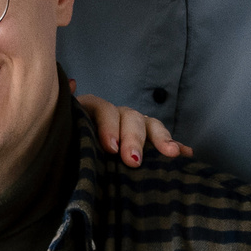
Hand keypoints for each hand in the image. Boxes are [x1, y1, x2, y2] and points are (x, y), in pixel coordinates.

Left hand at [72, 83, 190, 166]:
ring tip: (172, 154)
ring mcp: (133, 127)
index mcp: (91, 111)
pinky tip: (187, 154)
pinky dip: (176, 146)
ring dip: (162, 139)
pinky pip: (164, 141)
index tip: (111, 149)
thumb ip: (68, 113)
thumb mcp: (63, 130)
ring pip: (150, 125)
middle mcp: (115, 115)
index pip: (103, 109)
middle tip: (133, 160)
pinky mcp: (148, 142)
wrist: (71, 166)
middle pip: (129, 117)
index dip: (108, 126)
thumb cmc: (66, 147)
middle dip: (134, 138)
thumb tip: (72, 84)